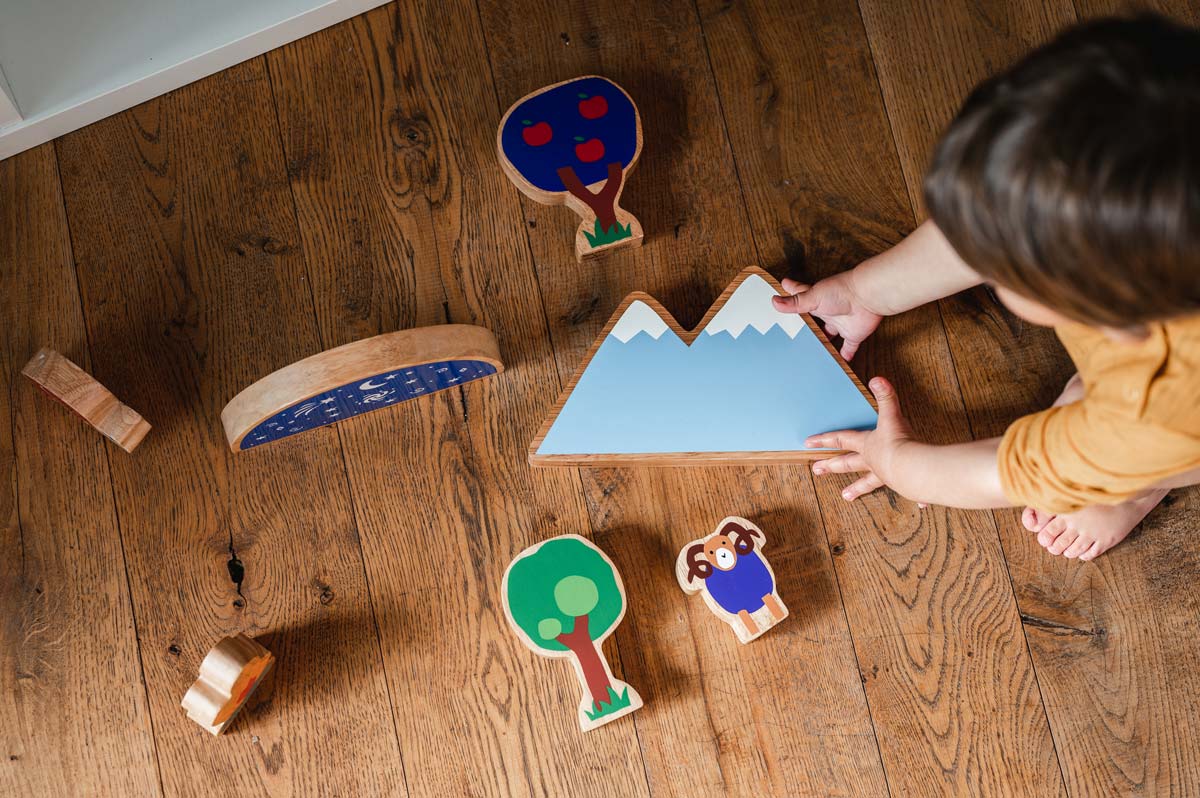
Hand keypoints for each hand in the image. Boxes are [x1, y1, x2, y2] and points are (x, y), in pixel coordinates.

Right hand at [771, 271, 883, 359]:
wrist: (867, 297)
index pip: (800, 295)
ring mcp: (840, 323)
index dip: (791, 290)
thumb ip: (794, 302)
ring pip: (829, 336)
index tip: (784, 285)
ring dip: (823, 343)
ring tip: (813, 352)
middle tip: (796, 333)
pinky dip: (844, 356)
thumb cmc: (841, 291)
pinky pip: (849, 348)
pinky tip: (839, 363)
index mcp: (816, 300)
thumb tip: (775, 301)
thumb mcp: (812, 297)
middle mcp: (828, 312)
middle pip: (814, 321)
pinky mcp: (853, 335)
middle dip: (806, 326)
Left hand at [807, 377, 912, 499]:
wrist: (913, 468)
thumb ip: (885, 397)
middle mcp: (873, 462)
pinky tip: (920, 506)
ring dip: (857, 488)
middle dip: (831, 465)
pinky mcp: (904, 485)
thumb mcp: (892, 416)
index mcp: (868, 445)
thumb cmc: (899, 443)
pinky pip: (909, 491)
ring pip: (868, 482)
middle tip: (817, 470)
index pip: (841, 439)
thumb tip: (877, 379)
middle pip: (847, 464)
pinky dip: (915, 498)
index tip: (808, 444)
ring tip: (845, 496)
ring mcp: (886, 475)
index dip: (824, 440)